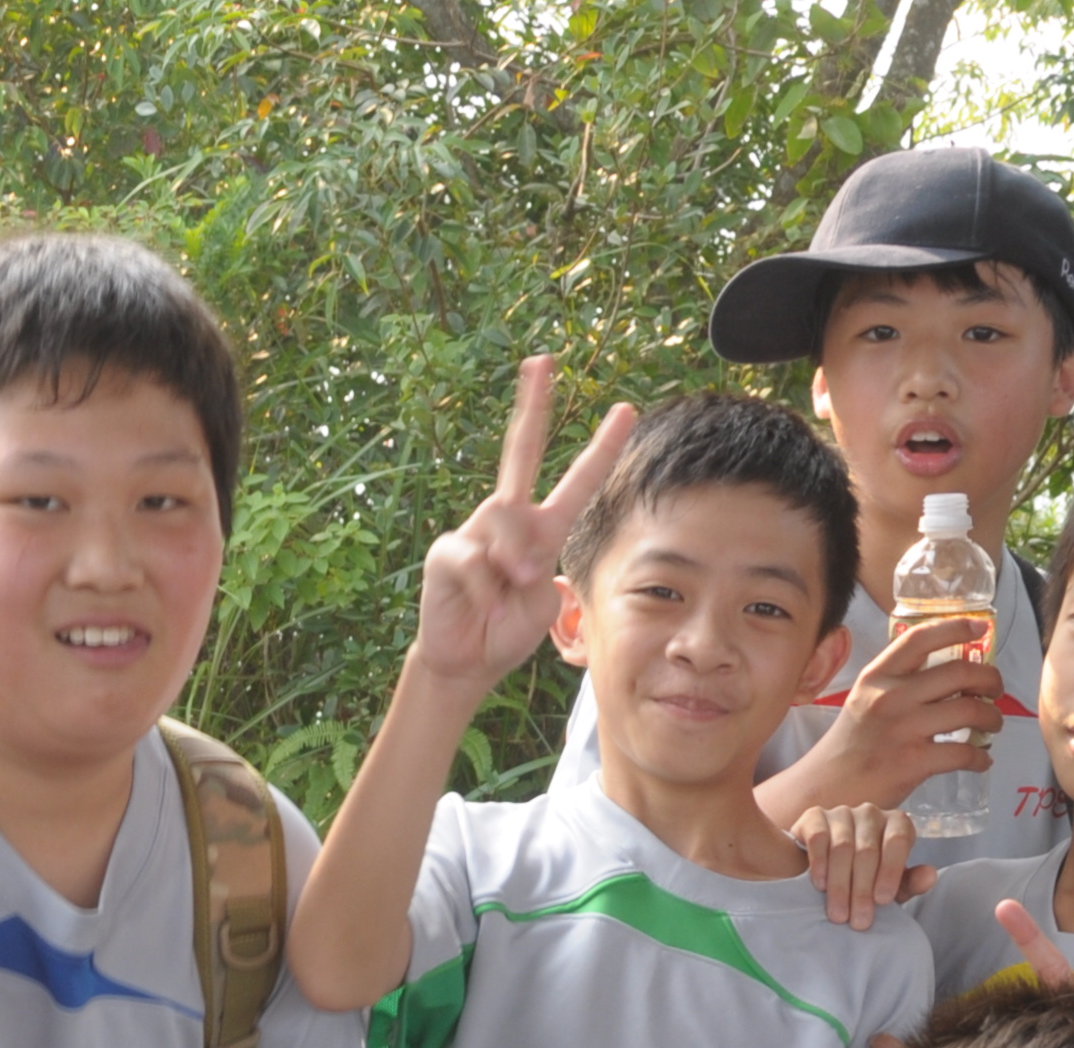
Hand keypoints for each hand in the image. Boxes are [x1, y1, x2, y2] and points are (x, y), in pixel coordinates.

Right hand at [408, 356, 634, 692]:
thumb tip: (507, 555)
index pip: (577, 480)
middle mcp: (509, 519)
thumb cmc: (506, 629)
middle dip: (532, 403)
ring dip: (514, 561)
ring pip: (504, 521)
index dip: (602, 447)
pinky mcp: (447, 551)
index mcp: (542, 528)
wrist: (468, 661)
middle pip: (520, 450)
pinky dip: (484, 588)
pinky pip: (475, 560)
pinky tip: (479, 603)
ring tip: (509, 589)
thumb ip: (533, 567)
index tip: (626, 410)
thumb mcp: (541, 601)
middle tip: (544, 359)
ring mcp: (475, 530)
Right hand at [794, 802, 933, 930]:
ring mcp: (842, 812)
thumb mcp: (889, 886)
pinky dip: (820, 863)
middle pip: (867, 850)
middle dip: (862, 889)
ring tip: (838, 914)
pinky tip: (820, 885)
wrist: (824, 872)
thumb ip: (910, 882)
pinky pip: (819, 837)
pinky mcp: (815, 816)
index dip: (890, 871)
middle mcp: (871, 813)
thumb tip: (930, 876)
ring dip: (840, 884)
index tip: (882, 901)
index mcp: (897, 824)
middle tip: (858, 920)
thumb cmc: (864, 878)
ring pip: (842, 847)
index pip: (897, 841)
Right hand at [816, 609, 1008, 804]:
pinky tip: (982, 761)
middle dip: (990, 680)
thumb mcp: (864, 700)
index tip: (980, 628)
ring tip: (993, 725)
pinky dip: (981, 758)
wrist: (825, 789)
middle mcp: (891, 696)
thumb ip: (897, 684)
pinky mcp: (913, 762)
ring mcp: (903, 729)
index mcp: (878, 676)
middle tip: (995, 690)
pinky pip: (964, 753)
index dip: (956, 627)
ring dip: (992, 718)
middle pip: (959, 672)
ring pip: (969, 711)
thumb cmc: (850, 745)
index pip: (921, 639)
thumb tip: (948, 675)